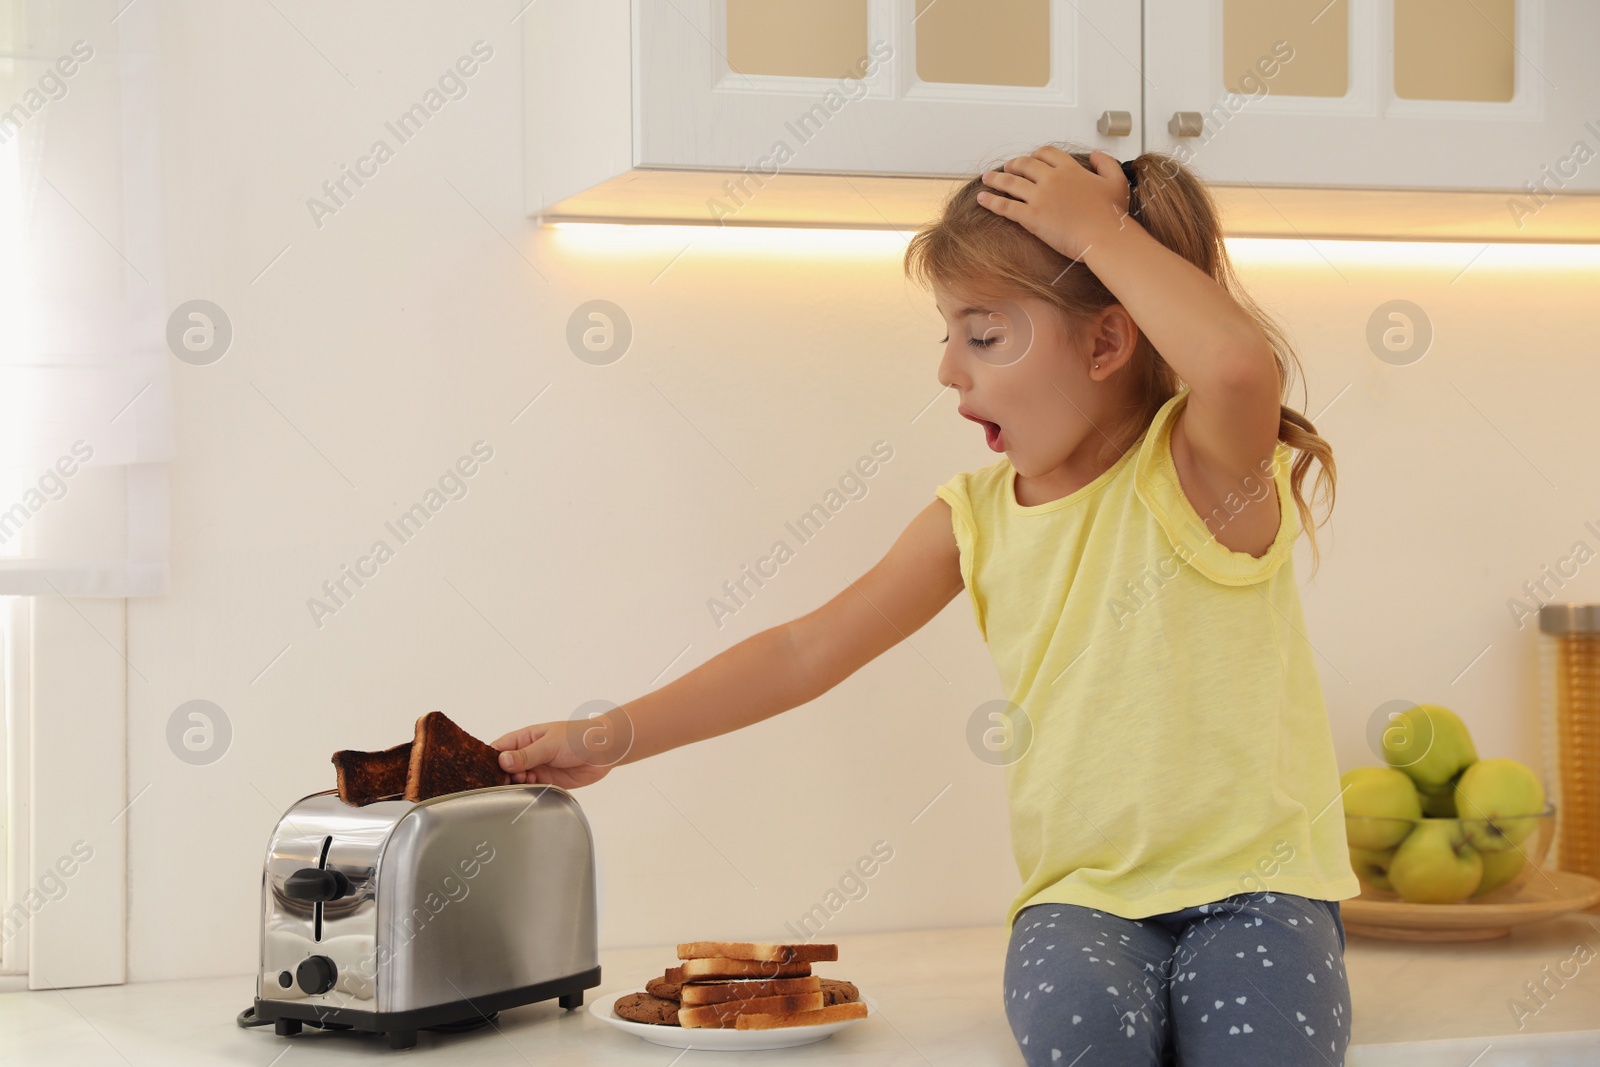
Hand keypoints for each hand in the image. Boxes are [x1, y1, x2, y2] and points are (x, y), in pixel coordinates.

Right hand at [492, 718, 626, 788]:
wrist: (605, 750)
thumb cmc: (578, 738)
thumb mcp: (549, 744)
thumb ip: (526, 755)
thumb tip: (502, 761)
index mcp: (525, 739)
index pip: (499, 749)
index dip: (490, 761)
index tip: (484, 773)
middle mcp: (529, 754)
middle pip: (505, 768)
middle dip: (502, 776)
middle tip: (506, 783)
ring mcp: (538, 768)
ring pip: (517, 781)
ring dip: (516, 785)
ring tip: (521, 785)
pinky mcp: (548, 782)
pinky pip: (532, 789)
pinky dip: (528, 792)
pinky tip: (529, 793)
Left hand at [976, 147, 1134, 260]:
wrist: (1105, 236)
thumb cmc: (1112, 215)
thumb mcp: (1116, 181)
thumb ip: (1106, 163)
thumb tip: (1095, 153)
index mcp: (1070, 169)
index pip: (1047, 153)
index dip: (1036, 154)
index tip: (1031, 158)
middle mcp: (1052, 179)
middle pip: (1025, 164)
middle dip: (1013, 164)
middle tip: (1006, 166)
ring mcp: (1039, 197)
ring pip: (1010, 182)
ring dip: (996, 178)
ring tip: (986, 177)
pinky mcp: (1031, 216)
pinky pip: (1005, 206)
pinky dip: (990, 201)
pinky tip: (980, 199)